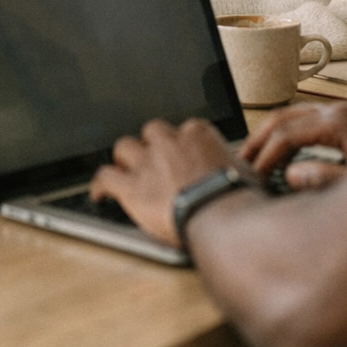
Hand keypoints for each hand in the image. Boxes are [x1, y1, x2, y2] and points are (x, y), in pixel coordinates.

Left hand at [89, 118, 247, 246]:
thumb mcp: (246, 173)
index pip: (184, 129)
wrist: (219, 217)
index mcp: (198, 134)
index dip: (181, 144)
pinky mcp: (130, 187)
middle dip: (151, 145)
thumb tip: (244, 171)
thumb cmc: (236, 198)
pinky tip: (99, 194)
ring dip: (125, 159)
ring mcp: (147, 162)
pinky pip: (105, 177)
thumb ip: (235, 165)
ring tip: (126, 171)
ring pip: (124, 148)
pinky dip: (100, 185)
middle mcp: (169, 142)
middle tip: (154, 162)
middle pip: (151, 132)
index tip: (182, 156)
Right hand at [240, 102, 346, 190]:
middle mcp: (337, 111)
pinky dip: (287, 134)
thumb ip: (325, 180)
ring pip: (292, 116)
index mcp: (338, 122)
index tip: (253, 178)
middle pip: (283, 118)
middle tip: (239, 164)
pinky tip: (282, 154)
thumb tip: (289, 176)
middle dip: (258, 141)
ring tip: (252, 159)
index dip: (266, 157)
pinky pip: (306, 121)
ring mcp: (342, 112)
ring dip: (270, 136)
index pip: (286, 135)